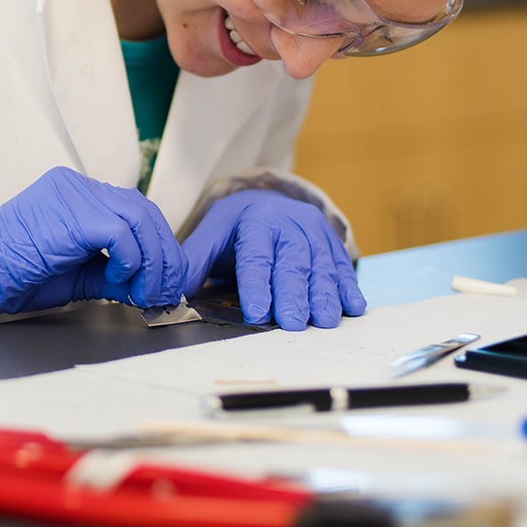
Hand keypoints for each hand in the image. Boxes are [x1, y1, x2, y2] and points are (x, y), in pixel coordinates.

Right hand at [0, 167, 185, 316]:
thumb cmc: (18, 275)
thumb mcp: (78, 275)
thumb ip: (115, 274)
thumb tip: (150, 287)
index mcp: (78, 195)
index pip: (135, 210)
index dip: (158, 246)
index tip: (165, 281)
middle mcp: (78, 186)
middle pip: (143, 211)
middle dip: (164, 255)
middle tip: (166, 291)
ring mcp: (75, 194)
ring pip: (139, 218)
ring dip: (153, 261)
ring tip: (148, 292)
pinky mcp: (73, 213)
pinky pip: (121, 233)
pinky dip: (130, 261)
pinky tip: (118, 280)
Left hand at [181, 190, 365, 329]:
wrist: (268, 202)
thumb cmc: (236, 229)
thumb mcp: (210, 237)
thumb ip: (194, 263)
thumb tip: (174, 294)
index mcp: (254, 221)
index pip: (255, 256)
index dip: (256, 285)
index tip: (257, 313)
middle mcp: (288, 222)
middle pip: (291, 262)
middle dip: (292, 294)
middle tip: (293, 323)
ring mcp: (315, 231)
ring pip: (321, 265)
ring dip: (324, 295)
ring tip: (324, 322)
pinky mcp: (333, 242)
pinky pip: (342, 266)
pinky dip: (348, 287)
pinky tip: (352, 307)